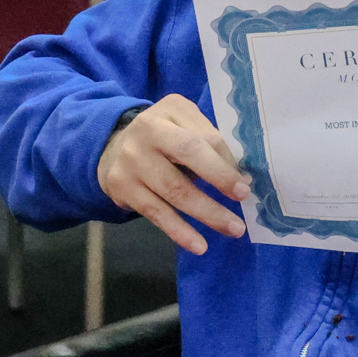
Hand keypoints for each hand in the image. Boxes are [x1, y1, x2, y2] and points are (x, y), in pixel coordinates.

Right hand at [97, 95, 251, 253]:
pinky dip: (179, 231)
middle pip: (187, 155)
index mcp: (168, 111)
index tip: (245, 184)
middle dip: (219, 178)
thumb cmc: (164, 135)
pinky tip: (199, 245)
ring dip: (207, 213)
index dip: (225, 161)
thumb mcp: (185, 123)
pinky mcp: (123, 188)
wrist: (112, 148)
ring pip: (174, 191)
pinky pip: (156, 213)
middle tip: (244, 198)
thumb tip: (241, 178)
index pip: (202, 136)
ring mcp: (131, 162)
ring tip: (233, 229)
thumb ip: (211, 141)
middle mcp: (146, 133)